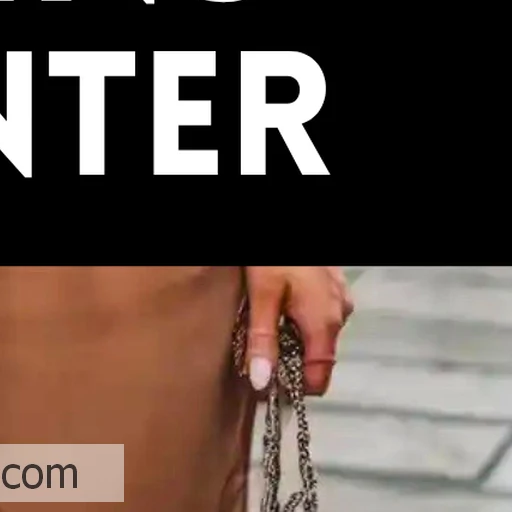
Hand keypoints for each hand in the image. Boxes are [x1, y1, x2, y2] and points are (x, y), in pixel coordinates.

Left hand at [243, 266, 352, 396]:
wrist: (285, 213)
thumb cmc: (275, 254)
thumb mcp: (262, 295)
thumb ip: (262, 340)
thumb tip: (261, 383)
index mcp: (325, 324)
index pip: (319, 380)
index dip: (294, 388)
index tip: (269, 385)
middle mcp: (340, 315)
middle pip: (318, 358)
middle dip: (291, 361)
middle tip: (261, 350)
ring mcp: (340, 298)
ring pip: (319, 335)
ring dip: (295, 337)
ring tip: (268, 321)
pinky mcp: (334, 285)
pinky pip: (321, 314)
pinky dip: (302, 318)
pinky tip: (281, 302)